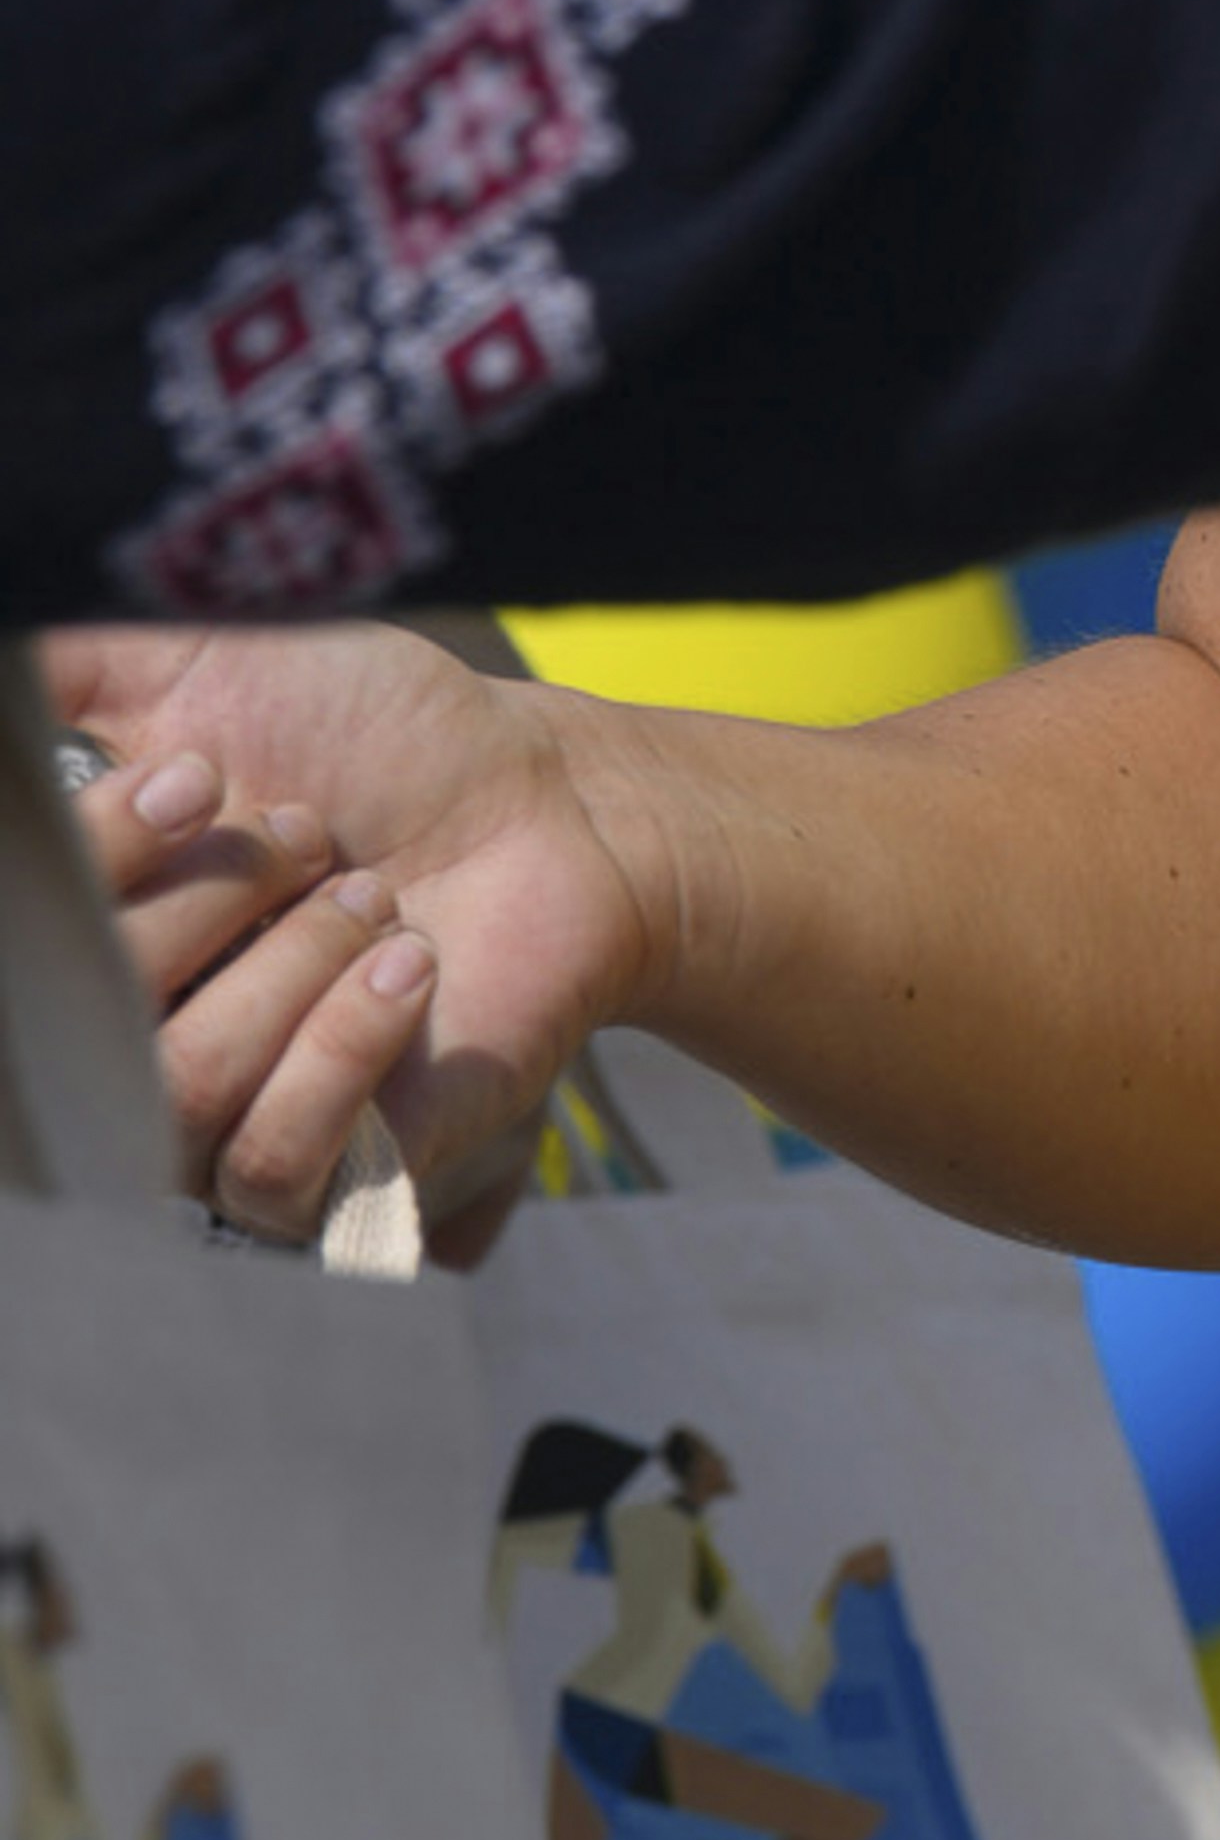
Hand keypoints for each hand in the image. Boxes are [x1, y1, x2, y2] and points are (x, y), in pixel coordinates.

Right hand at [51, 628, 657, 1249]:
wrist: (547, 809)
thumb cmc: (378, 739)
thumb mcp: (202, 663)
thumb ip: (71, 669)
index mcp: (84, 928)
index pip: (32, 937)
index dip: (102, 852)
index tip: (203, 778)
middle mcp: (124, 1034)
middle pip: (88, 1016)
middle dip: (215, 898)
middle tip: (316, 836)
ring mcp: (216, 1118)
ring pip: (179, 1089)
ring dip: (289, 971)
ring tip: (372, 899)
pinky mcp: (319, 1176)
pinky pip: (273, 1162)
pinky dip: (345, 1048)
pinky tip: (409, 970)